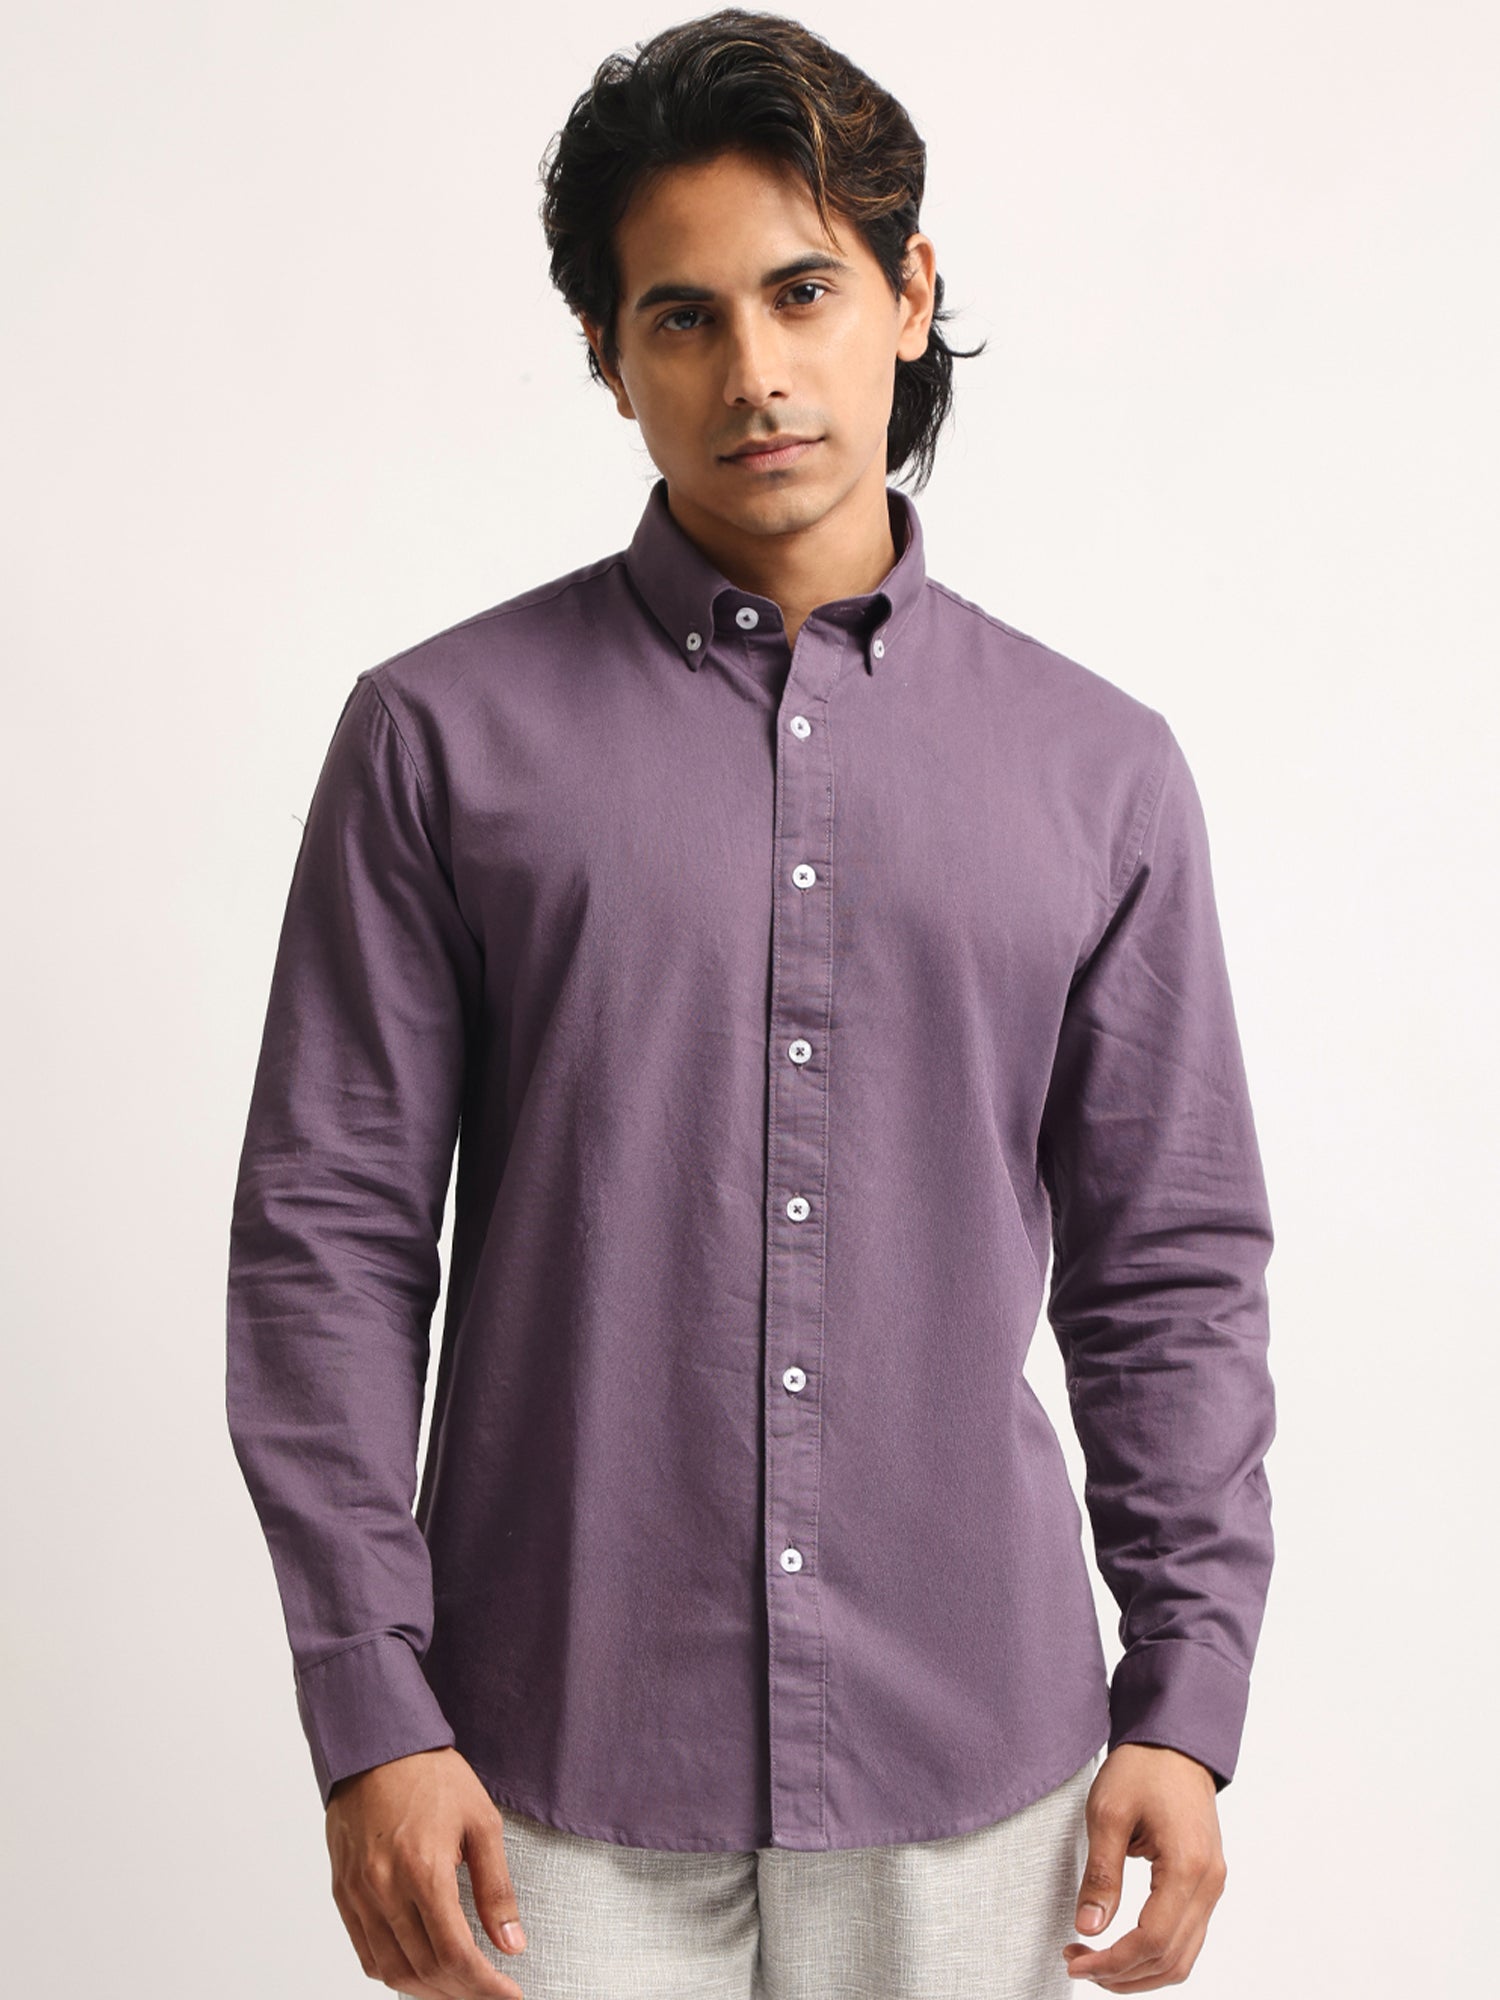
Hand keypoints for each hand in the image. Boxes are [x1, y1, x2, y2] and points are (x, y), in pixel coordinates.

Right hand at [325, 1745, 527, 1997]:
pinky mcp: (342, 1893)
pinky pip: (366, 1954)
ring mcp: (358, 1894)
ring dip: (430, 1989)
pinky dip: (395, 1974)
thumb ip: (496, 1889)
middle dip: (463, 1991)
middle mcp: (385, 1889)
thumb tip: (512, 1945)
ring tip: (461, 1986)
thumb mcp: (481, 1821)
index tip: (510, 1997)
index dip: (485, 1986)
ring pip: (393, 1971)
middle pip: (425, 1970)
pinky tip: (422, 1969)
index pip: (456, 1955)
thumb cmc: (433, 1777)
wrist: (376, 1745)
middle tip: (491, 1991)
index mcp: (424, 1870)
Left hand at [1061, 1742, 1226, 1988]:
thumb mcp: (1108, 1812)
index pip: (1152, 1941)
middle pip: (1171, 1960)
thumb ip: (1100, 1874)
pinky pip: (1186, 1937)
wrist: (1174, 1741)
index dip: (1112, 1962)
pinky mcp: (1205, 1884)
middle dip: (1122, 1975)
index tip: (1075, 1961)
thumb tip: (1088, 1929)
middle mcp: (1209, 1884)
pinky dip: (1154, 1954)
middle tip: (1077, 1964)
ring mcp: (1212, 1886)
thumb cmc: (1142, 1768)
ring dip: (1139, 1972)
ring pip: (1182, 1957)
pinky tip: (1122, 1949)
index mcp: (1188, 1866)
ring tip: (1095, 1962)